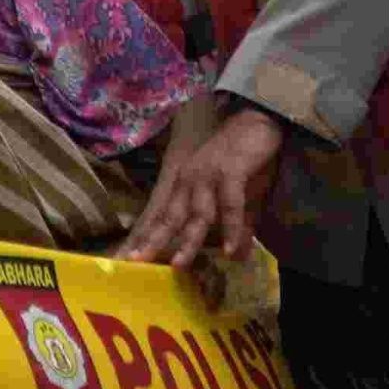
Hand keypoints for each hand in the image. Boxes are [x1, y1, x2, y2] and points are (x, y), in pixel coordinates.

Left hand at [123, 106, 283, 267]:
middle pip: (170, 217)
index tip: (129, 259)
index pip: (163, 216)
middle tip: (137, 262)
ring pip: (197, 214)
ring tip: (179, 265)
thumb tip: (237, 257)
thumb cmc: (244, 161)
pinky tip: (230, 250)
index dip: (147, 237)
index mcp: (185, 184)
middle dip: (154, 241)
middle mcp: (190, 180)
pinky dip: (231, 228)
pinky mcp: (230, 171)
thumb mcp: (237, 198)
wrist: (259, 123)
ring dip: (189, 241)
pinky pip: (229, 205)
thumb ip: (236, 227)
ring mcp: (208, 175)